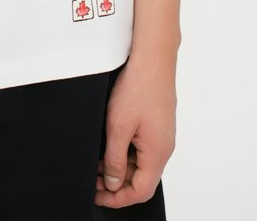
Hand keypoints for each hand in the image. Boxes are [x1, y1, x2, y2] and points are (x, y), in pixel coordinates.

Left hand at [94, 54, 175, 207]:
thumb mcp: (118, 126)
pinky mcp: (158, 125)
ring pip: (141, 164)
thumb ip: (115, 158)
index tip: (98, 195)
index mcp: (158, 153)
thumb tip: (113, 183)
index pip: (141, 191)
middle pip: (142, 179)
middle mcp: (164, 148)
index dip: (118, 198)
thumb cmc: (138, 87)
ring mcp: (162, 136)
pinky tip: (110, 142)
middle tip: (92, 178)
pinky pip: (143, 148)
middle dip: (116, 183)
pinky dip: (126, 152)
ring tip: (96, 160)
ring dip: (120, 166)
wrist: (153, 58)